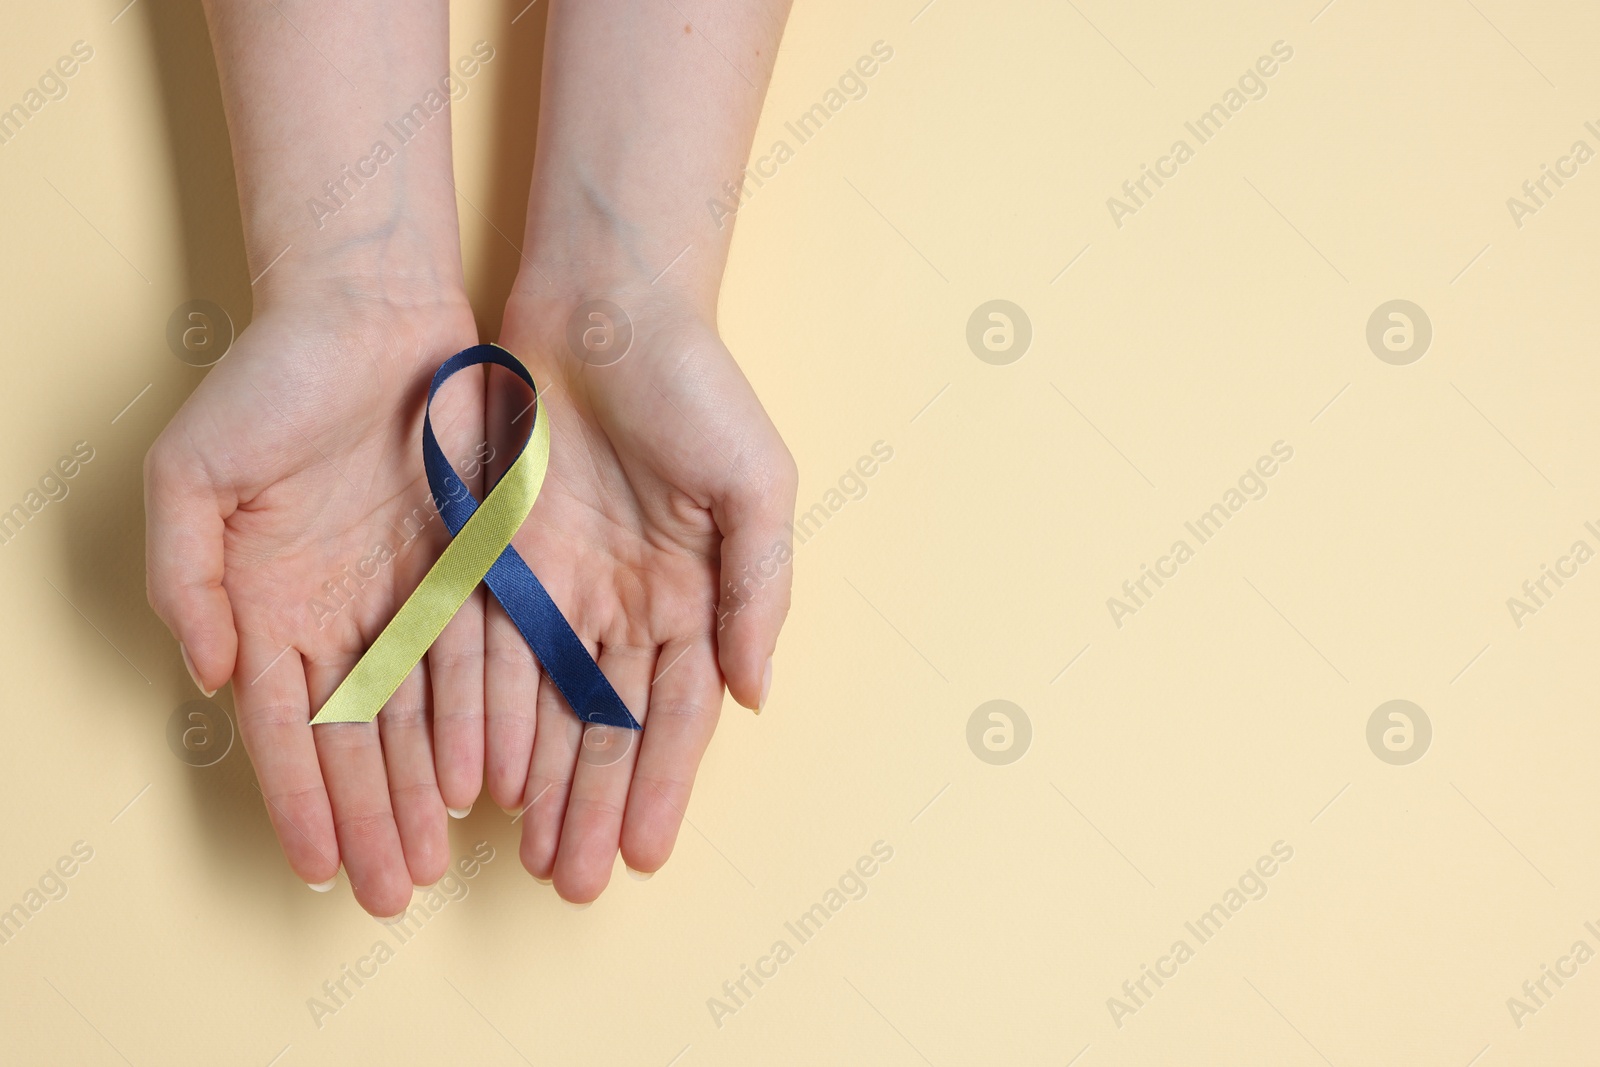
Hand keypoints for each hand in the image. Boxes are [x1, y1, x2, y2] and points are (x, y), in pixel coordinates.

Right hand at [145, 293, 485, 916]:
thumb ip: (185, 579)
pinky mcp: (468, 565)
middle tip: (389, 894)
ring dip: (422, 791)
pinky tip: (484, 778)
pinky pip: (475, 658)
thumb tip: (207, 677)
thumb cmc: (271, 384)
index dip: (298, 798)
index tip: (316, 867)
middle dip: (369, 819)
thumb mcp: (193, 475)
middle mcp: (338, 613)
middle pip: (354, 740)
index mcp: (268, 603)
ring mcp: (404, 594)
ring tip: (436, 859)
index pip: (283, 726)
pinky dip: (476, 719)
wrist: (369, 312)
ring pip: (417, 715)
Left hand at [484, 287, 796, 901]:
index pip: (674, 714)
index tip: (644, 855)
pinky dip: (482, 713)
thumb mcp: (756, 487)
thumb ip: (758, 594)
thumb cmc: (697, 389)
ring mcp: (557, 584)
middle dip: (591, 806)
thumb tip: (754, 697)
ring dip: (537, 782)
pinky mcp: (494, 555)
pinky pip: (483, 649)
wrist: (605, 306)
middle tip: (573, 884)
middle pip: (605, 728)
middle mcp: (623, 604)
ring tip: (526, 854)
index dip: (659, 785)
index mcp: (691, 595)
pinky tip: (476, 773)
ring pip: (541, 706)